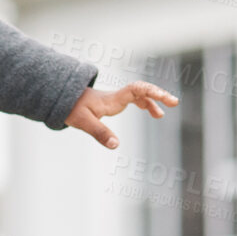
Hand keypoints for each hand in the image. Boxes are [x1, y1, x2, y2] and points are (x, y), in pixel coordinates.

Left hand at [64, 82, 178, 149]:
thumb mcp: (83, 122)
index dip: (151, 91)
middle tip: (174, 102)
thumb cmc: (71, 108)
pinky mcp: (114, 103)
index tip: (163, 97)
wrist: (62, 98)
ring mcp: (116, 99)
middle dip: (158, 95)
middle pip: (142, 90)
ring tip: (161, 115)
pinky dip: (145, 104)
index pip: (136, 90)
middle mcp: (117, 96)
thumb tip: (116, 145)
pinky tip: (151, 112)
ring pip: (139, 95)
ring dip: (152, 102)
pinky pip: (134, 100)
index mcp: (113, 99)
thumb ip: (100, 133)